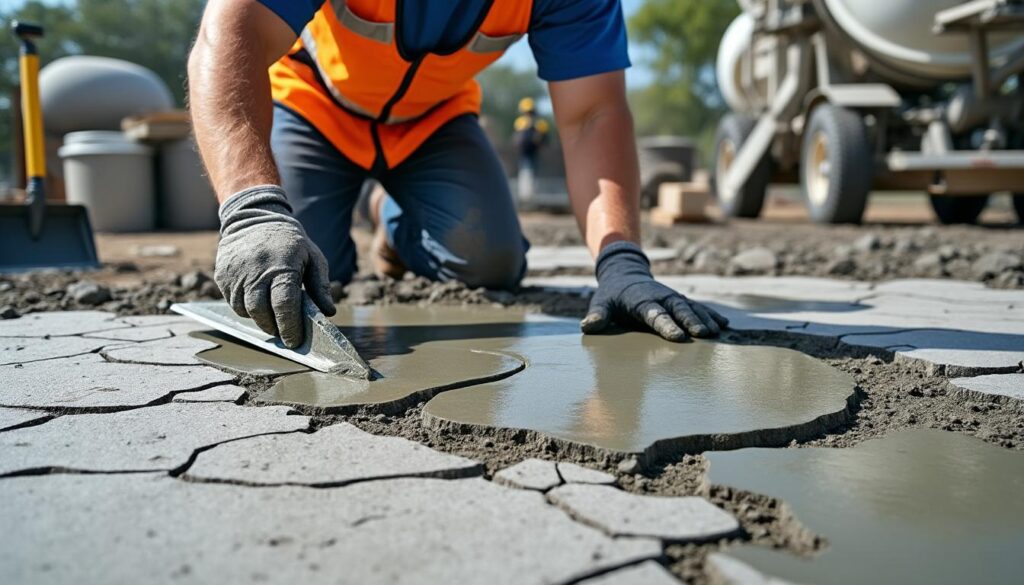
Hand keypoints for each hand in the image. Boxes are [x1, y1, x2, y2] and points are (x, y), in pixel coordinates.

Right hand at [214, 185, 334, 347]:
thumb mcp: (312, 257)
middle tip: (283, 333)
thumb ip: (320, 286)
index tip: (295, 341)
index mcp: (282, 266)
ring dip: (259, 320)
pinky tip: (257, 302)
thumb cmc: (289, 242)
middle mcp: (256, 271)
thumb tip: (329, 312)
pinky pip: (232, 302)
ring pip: (244, 310)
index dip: (290, 327)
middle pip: (261, 312)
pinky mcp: (222, 275)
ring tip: (271, 316)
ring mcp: (236, 273)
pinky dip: (245, 308)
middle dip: (273, 328)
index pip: (284, 305)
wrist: (254, 217)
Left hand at [581, 241, 727, 341]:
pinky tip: (724, 325)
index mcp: (641, 300)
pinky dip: (711, 314)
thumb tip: (587, 326)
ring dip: (705, 318)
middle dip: (691, 320)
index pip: (655, 314)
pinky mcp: (679, 300)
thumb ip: (597, 314)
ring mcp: (672, 297)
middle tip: (704, 334)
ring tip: (717, 332)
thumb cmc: (611, 295)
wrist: (625, 273)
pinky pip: (698, 307)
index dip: (666, 324)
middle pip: (678, 309)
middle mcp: (660, 297)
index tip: (678, 337)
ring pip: (691, 307)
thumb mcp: (601, 302)